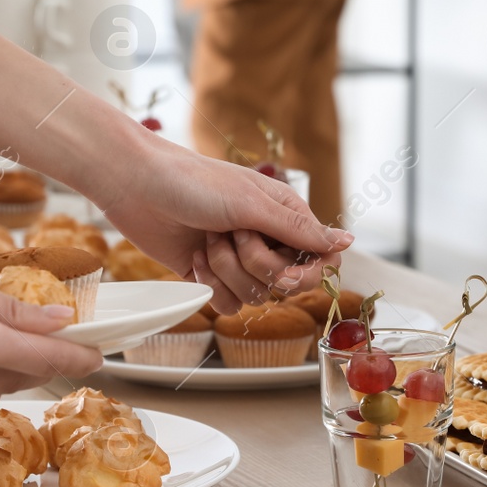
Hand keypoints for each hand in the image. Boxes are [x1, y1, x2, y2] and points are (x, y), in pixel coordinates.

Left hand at [99, 136, 353, 310]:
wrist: (137, 186)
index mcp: (285, 216)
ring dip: (227, 271)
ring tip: (206, 240)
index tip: (288, 269)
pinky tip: (193, 258)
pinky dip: (209, 284)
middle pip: (286, 283)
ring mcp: (238, 260)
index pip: (321, 259)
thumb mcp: (253, 205)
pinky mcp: (210, 276)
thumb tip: (349, 243)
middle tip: (233, 235)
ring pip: (255, 295)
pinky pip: (227, 304)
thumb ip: (301, 231)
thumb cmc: (195, 183)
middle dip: (257, 265)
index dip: (308, 273)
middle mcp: (266, 239)